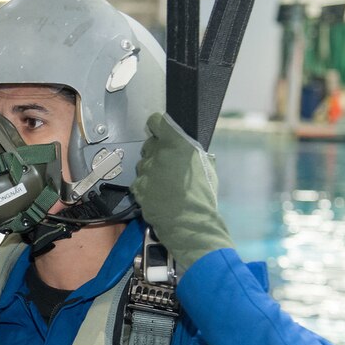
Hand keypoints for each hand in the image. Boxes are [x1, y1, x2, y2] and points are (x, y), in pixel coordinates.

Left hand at [132, 112, 233, 269]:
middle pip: (149, 144)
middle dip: (156, 151)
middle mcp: (158, 154)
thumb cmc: (202, 195)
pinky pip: (138, 182)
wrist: (190, 222)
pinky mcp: (138, 188)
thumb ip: (192, 153)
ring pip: (143, 164)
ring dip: (150, 170)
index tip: (157, 127)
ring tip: (164, 183)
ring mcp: (145, 172)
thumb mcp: (206, 167)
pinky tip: (157, 194)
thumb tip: (187, 149)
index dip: (157, 124)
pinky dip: (145, 186)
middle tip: (167, 163)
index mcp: (177, 144)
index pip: (157, 122)